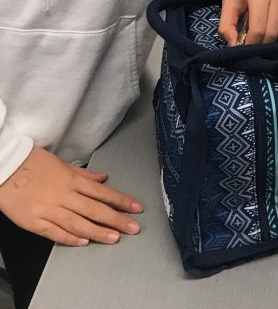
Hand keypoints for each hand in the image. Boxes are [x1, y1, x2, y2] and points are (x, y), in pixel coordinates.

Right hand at [0, 146, 142, 245]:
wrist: (6, 168)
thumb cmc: (33, 163)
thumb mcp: (62, 163)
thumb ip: (84, 174)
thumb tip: (103, 178)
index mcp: (72, 180)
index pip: (103, 192)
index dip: (122, 201)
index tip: (136, 208)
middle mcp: (64, 195)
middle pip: (95, 209)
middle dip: (117, 219)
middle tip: (133, 227)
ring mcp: (49, 209)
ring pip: (79, 223)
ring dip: (98, 232)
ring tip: (114, 238)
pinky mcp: (35, 221)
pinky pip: (55, 232)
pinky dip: (70, 238)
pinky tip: (83, 243)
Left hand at [219, 0, 277, 45]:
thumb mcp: (227, 1)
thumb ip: (227, 25)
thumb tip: (234, 45)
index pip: (259, 30)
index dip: (250, 43)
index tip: (243, 45)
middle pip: (273, 32)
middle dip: (261, 42)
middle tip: (251, 37)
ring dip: (271, 34)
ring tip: (261, 25)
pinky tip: (271, 18)